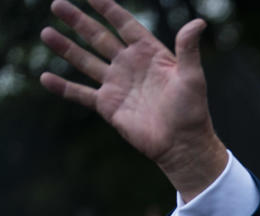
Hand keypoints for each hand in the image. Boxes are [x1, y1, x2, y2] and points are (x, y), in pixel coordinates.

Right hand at [40, 0, 226, 199]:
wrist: (182, 144)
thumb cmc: (192, 110)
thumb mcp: (192, 77)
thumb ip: (188, 49)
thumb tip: (199, 22)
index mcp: (149, 53)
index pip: (124, 24)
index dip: (108, 8)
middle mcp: (130, 65)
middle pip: (99, 37)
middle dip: (78, 22)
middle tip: (57, 5)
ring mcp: (117, 85)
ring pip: (85, 61)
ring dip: (66, 48)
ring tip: (46, 33)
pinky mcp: (108, 105)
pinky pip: (80, 94)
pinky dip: (63, 87)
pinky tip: (44, 77)